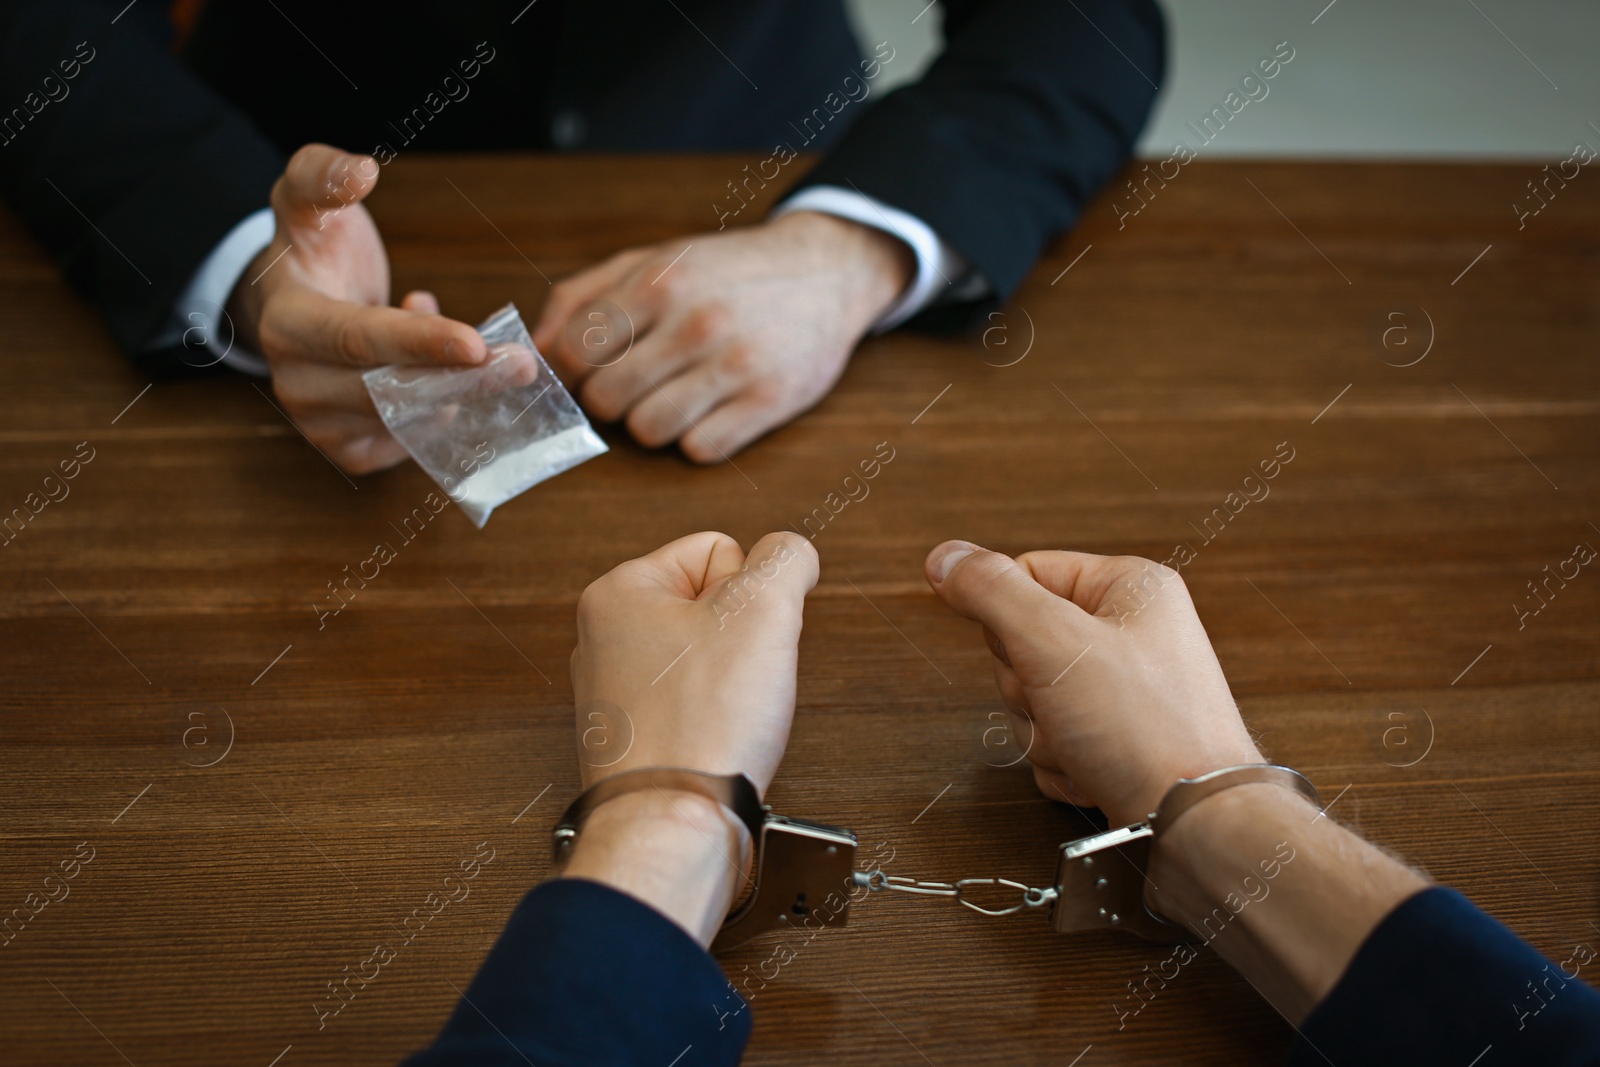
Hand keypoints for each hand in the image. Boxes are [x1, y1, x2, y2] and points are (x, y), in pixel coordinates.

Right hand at [228, 144, 486, 473]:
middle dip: (461, 381)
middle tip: (521, 364)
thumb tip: (361, 171)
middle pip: (389, 393)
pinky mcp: (349, 451)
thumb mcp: (308, 201)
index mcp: (287, 324)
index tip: (476, 343)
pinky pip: (410, 446)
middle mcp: (298, 383)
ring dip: (460, 397)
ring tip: (493, 361)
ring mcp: (321, 425)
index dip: (418, 343)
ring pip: (406, 424)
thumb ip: (324, 175)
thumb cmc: (314, 254)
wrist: (294, 308)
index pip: (357, 340)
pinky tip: (446, 381)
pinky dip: (442, 417)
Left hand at [532, 211, 913, 462]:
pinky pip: (701, 449)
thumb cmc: (728, 270)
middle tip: (636, 386)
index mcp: (659, 282)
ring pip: (650, 431)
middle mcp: (695, 322)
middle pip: (607, 400)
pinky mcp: (769, 401)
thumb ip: (584, 295)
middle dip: (611, 401)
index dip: (574, 371)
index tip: (594, 369)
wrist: (827, 271)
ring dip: (652, 424)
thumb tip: (537, 348)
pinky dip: (698, 439)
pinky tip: (711, 411)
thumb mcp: (654, 259)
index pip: (575, 352)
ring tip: (672, 399)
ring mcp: (735, 364)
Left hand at [569, 530, 819, 792]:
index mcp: (618, 592)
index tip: (740, 638)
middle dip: (743, 637)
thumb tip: (790, 552)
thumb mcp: (764, 611)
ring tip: (728, 713)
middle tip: (736, 679)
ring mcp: (617, 691)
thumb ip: (785, 559)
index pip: (718, 548)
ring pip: (708, 657)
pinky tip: (718, 741)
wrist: (674, 825)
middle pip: (712, 603)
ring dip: (734, 680)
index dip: (750, 592)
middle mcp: (604, 638)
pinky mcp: (636, 737)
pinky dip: (718, 719)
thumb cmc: (701, 727)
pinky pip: (696, 704)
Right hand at [924, 542, 1262, 827]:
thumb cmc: (1147, 730)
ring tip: (1084, 744)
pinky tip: (1091, 770)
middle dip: (1027, 688)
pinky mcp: (1118, 740)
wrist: (1194, 824)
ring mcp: (1125, 691)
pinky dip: (1060, 763)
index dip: (1009, 620)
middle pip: (1022, 643)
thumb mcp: (1054, 641)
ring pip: (1033, 699)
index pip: (1027, 574)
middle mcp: (1131, 633)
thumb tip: (946, 558)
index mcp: (1128, 588)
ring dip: (1041, 732)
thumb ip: (992, 592)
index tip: (1033, 651)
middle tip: (1065, 703)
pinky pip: (1053, 740)